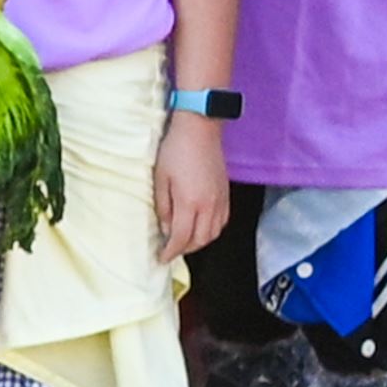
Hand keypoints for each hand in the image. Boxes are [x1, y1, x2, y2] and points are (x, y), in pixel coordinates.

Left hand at [153, 113, 228, 263]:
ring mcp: (221, 200)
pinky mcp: (226, 193)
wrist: (200, 128)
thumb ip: (163, 207)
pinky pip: (223, 221)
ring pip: (214, 233)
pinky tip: (201, 227)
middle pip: (200, 240)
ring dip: (199, 242)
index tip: (161, 258)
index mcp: (190, 203)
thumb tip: (166, 228)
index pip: (182, 238)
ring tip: (184, 241)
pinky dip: (212, 230)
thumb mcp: (160, 178)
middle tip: (171, 250)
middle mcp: (209, 205)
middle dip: (185, 249)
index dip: (171, 252)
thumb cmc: (175, 150)